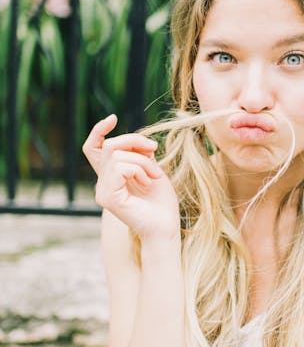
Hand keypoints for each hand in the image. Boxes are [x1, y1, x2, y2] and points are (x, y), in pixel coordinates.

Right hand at [82, 114, 179, 239]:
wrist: (165, 227)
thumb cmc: (162, 203)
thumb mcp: (152, 170)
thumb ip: (140, 155)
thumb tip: (137, 140)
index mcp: (111, 176)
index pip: (93, 148)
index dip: (98, 130)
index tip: (113, 118)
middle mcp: (103, 183)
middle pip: (110, 145)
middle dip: (135, 142)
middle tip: (154, 151)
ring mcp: (103, 191)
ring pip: (117, 155)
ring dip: (142, 160)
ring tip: (154, 176)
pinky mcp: (108, 198)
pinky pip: (120, 167)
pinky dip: (139, 169)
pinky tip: (147, 182)